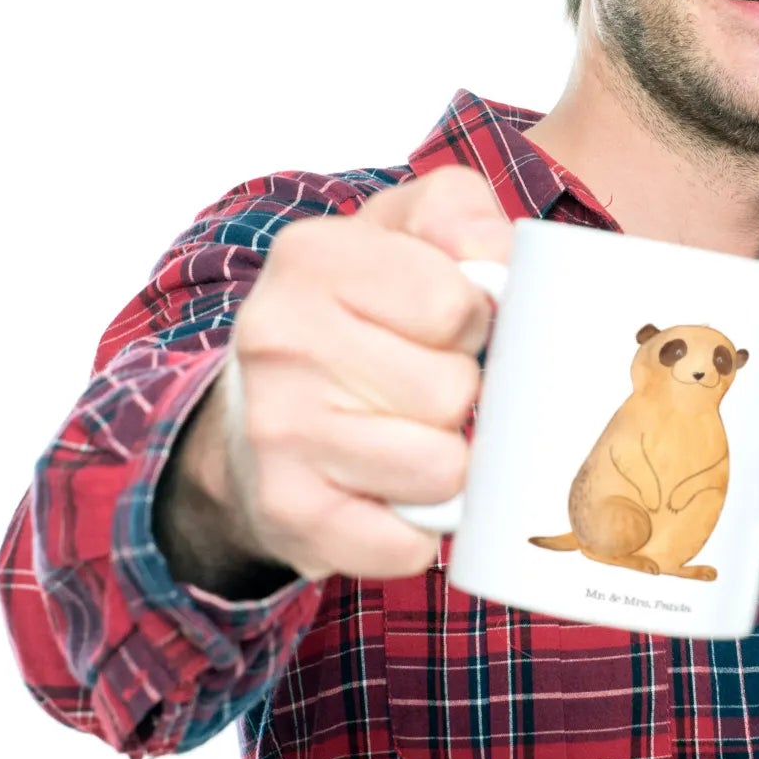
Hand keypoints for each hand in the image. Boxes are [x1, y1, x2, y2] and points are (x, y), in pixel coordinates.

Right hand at [157, 165, 511, 588]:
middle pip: (454, 391)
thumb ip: (461, 214)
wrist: (260, 413)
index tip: (442, 325)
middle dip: (460, 393)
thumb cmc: (361, 313)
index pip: (457, 305)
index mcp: (312, 256)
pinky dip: (419, 529)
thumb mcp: (407, 231)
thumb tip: (498, 265)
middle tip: (419, 383)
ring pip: (443, 470)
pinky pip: (409, 544)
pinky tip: (388, 492)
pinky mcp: (288, 513)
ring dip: (447, 461)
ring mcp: (276, 431)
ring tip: (407, 433)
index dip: (473, 321)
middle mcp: (278, 339)